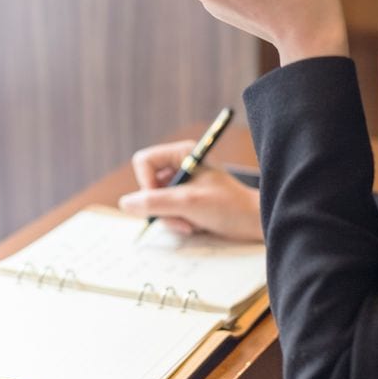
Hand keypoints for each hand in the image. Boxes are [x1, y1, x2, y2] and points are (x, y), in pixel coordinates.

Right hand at [118, 139, 262, 240]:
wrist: (252, 222)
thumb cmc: (227, 206)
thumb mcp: (188, 203)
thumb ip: (155, 202)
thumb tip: (125, 203)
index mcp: (182, 153)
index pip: (144, 161)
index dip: (145, 183)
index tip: (159, 201)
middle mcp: (180, 165)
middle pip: (148, 185)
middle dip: (162, 207)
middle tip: (181, 218)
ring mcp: (182, 184)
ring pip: (155, 202)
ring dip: (171, 218)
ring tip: (191, 224)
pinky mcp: (185, 200)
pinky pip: (166, 212)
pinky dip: (177, 222)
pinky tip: (195, 225)